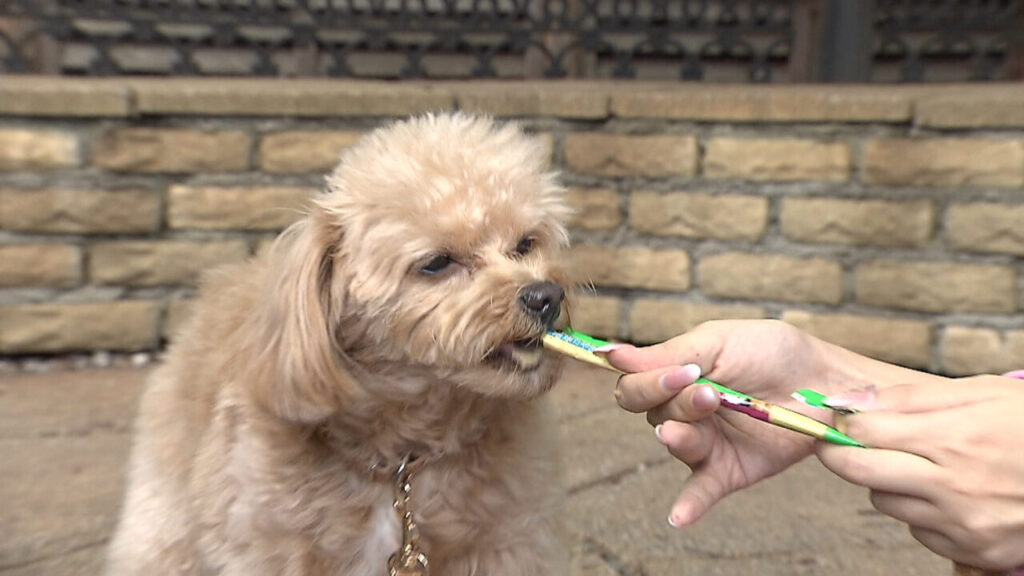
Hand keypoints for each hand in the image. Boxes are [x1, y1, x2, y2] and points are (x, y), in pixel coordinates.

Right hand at [603, 319, 843, 526]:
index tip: (682, 372)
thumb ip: (665, 353)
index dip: (648, 383)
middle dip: (676, 402)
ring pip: (675, 446)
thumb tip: (611, 354)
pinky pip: (700, 492)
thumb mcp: (717, 342)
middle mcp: (683, 414)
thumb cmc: (772, 352)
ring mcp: (706, 444)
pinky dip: (688, 505)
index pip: (634, 389)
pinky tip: (678, 518)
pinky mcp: (728, 471)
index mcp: (675, 379)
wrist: (825, 381)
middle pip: (652, 416)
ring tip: (709, 417)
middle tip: (710, 393)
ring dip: (684, 436)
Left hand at [817, 376, 1023, 569]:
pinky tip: (948, 494)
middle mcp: (956, 486)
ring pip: (885, 503)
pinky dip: (921, 512)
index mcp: (955, 438)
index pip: (863, 432)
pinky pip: (918, 532)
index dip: (842, 422)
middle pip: (859, 472)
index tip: (840, 417)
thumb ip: (909, 396)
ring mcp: (965, 524)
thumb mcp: (980, 392)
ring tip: (921, 465)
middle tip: (845, 442)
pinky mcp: (976, 552)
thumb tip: (846, 399)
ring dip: (888, 483)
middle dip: (841, 454)